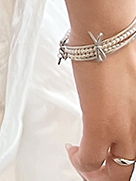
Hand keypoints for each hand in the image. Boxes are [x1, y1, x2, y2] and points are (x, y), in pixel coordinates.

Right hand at [66, 41, 135, 178]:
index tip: (110, 154)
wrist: (106, 35)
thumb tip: (116, 99)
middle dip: (108, 175)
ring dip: (94, 171)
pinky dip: (80, 160)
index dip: (122, 160)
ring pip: (112, 172)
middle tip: (95, 168)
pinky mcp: (100, 126)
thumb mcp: (130, 80)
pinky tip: (72, 150)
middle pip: (127, 171)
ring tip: (81, 160)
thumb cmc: (118, 44)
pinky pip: (90, 158)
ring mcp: (123, 130)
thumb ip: (126, 98)